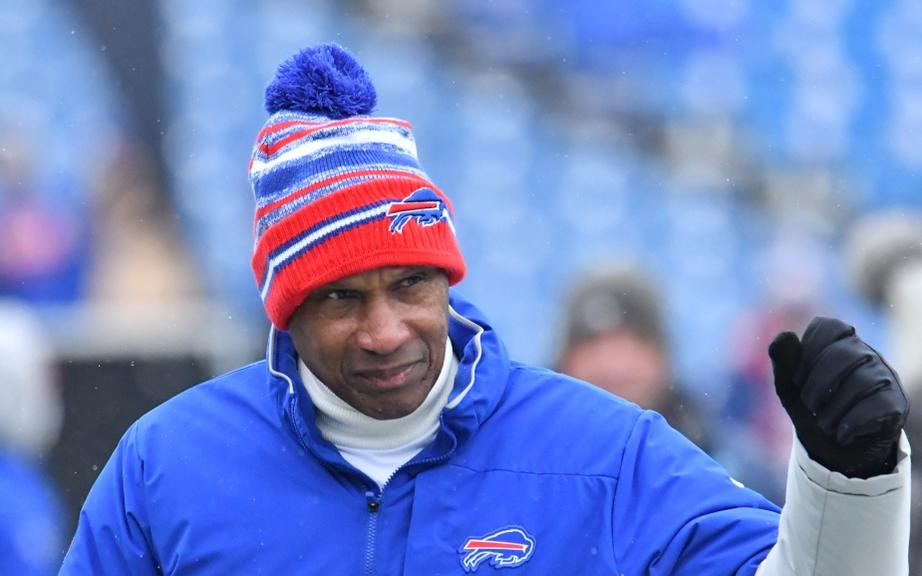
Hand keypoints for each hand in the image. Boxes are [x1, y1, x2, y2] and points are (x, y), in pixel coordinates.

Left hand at [768, 317, 908, 477]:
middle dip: (816, 385)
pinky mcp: (897, 404)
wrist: (834, 453)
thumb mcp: (790, 388)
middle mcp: (867, 355)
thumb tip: (785, 334)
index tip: (798, 380)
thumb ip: (783, 362)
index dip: (806, 354)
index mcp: (840, 343)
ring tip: (825, 424)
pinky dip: (851, 424)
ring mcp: (885, 378)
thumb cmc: (813, 411)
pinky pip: (877, 406)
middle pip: (844, 354)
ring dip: (833, 410)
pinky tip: (842, 434)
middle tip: (810, 406)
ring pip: (862, 382)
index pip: (828, 327)